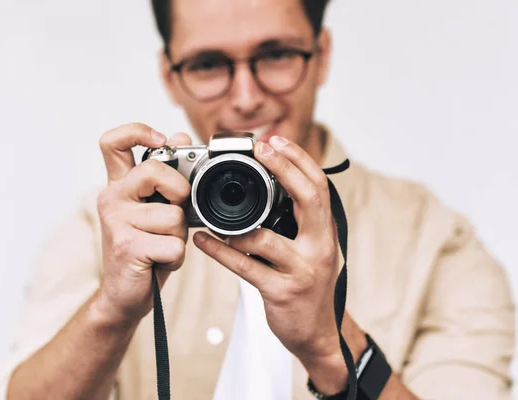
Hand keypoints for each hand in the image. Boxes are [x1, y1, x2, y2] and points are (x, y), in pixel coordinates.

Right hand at [95, 123, 192, 324]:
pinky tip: (160, 261)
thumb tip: (181, 136)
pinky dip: (176, 257)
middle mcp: (112, 198)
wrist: (123, 294)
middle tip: (176, 211)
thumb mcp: (156, 208)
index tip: (161, 140)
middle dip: (180, 191)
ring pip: (174, 215)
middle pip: (155, 170)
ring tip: (162, 245)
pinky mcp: (127, 246)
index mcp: (119, 185)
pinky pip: (174, 244)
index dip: (137, 131)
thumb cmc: (145, 249)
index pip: (114, 142)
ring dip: (179, 235)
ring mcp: (116, 221)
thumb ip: (167, 175)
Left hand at [193, 135, 364, 389]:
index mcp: (325, 232)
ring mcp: (302, 270)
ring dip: (234, 223)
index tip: (276, 141)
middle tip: (261, 149)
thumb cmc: (305, 284)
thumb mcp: (310, 248)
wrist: (315, 333)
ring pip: (265, 238)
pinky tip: (202, 240)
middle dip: (285, 168)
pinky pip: (245, 267)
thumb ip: (297, 220)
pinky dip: (220, 251)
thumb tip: (272, 185)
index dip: (300, 160)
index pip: (319, 187)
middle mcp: (320, 247)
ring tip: (210, 207)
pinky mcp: (282, 292)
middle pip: (309, 198)